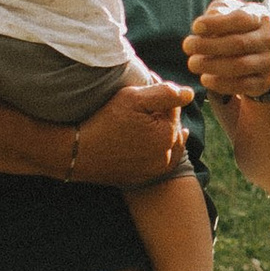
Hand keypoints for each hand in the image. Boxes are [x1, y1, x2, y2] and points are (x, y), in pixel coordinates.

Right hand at [72, 76, 191, 187]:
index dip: (157, 96)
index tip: (140, 94)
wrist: (79, 152)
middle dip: (159, 114)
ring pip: (166, 143)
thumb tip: (190, 94)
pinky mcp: (143, 177)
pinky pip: (157, 160)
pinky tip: (153, 142)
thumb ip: (165, 93)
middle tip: (137, 108)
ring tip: (142, 123)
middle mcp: (167, 156)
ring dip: (159, 132)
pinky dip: (155, 149)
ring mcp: (155, 170)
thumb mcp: (133, 98)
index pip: (173, 106)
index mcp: (169, 135)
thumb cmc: (105, 121)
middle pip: (170, 125)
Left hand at [182, 0, 269, 100]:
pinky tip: (205, 78)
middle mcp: (269, 40)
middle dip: (209, 46)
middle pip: (238, 43)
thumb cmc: (237, 27)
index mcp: (261, 18)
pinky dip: (221, 83)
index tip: (195, 27)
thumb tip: (203, 25)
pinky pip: (242, 86)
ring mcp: (269, 62)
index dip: (216, 24)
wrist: (262, 51)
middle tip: (187, 46)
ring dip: (212, 65)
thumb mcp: (229, 12)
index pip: (239, 19)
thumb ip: (218, 12)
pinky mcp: (264, 82)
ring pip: (240, 66)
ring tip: (193, 63)